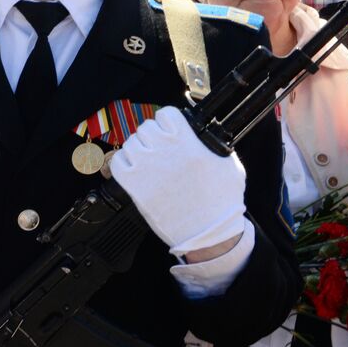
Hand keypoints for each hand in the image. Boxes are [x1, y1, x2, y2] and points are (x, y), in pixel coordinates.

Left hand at [109, 106, 246, 256]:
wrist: (208, 233)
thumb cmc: (221, 203)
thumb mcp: (229, 165)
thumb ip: (214, 146)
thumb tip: (204, 137)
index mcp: (188, 144)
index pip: (167, 114)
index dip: (168, 121)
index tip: (170, 129)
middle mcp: (165, 152)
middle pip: (146, 127)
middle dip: (152, 135)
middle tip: (160, 148)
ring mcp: (146, 168)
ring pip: (130, 143)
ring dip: (138, 149)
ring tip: (149, 161)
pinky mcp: (134, 186)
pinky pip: (118, 162)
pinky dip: (124, 163)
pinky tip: (135, 170)